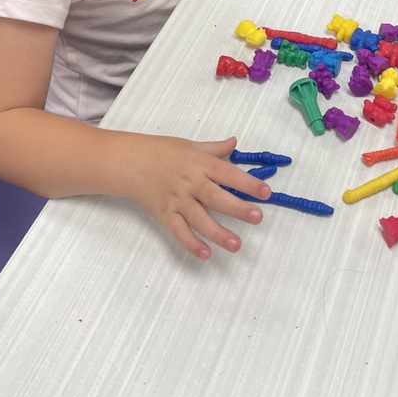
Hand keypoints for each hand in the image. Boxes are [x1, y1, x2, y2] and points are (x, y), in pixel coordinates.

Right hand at [119, 135, 270, 259]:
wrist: (131, 162)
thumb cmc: (163, 151)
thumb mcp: (191, 145)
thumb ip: (215, 149)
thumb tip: (234, 142)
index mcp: (200, 164)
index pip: (228, 173)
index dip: (248, 183)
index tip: (266, 192)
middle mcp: (191, 183)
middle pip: (216, 197)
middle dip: (238, 208)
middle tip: (258, 217)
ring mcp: (178, 201)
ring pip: (200, 219)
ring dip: (218, 233)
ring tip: (236, 245)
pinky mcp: (166, 215)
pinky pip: (180, 232)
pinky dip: (191, 244)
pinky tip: (206, 254)